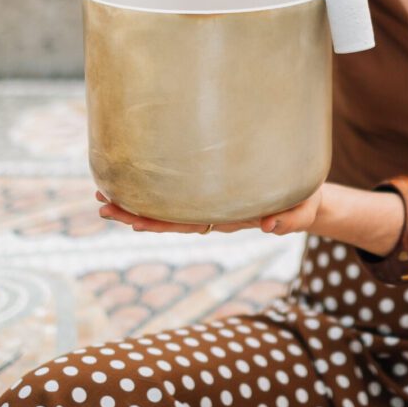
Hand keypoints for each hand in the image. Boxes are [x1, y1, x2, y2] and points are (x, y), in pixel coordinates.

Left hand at [95, 186, 322, 235]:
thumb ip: (288, 220)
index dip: (159, 223)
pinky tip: (136, 179)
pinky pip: (180, 191)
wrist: (307, 197)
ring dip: (136, 201)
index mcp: (229, 219)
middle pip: (168, 217)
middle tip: (101, 204)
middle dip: (134, 212)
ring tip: (103, 191)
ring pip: (168, 205)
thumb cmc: (305, 202)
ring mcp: (212, 202)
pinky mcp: (214, 188)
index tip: (132, 222)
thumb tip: (268, 226)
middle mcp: (213, 213)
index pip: (188, 223)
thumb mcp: (302, 211)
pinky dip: (155, 189)